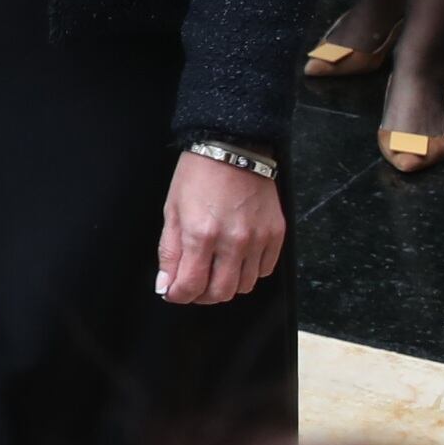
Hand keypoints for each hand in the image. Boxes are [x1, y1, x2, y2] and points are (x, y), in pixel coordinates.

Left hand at [157, 151, 283, 304]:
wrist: (233, 148)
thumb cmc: (198, 176)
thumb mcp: (172, 210)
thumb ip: (170, 251)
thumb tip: (166, 284)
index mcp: (201, 234)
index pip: (191, 285)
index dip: (178, 295)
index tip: (173, 292)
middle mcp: (233, 241)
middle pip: (221, 293)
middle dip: (202, 296)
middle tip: (193, 286)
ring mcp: (258, 239)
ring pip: (244, 286)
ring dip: (226, 285)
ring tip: (214, 272)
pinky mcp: (277, 235)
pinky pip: (265, 270)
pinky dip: (249, 272)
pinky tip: (236, 260)